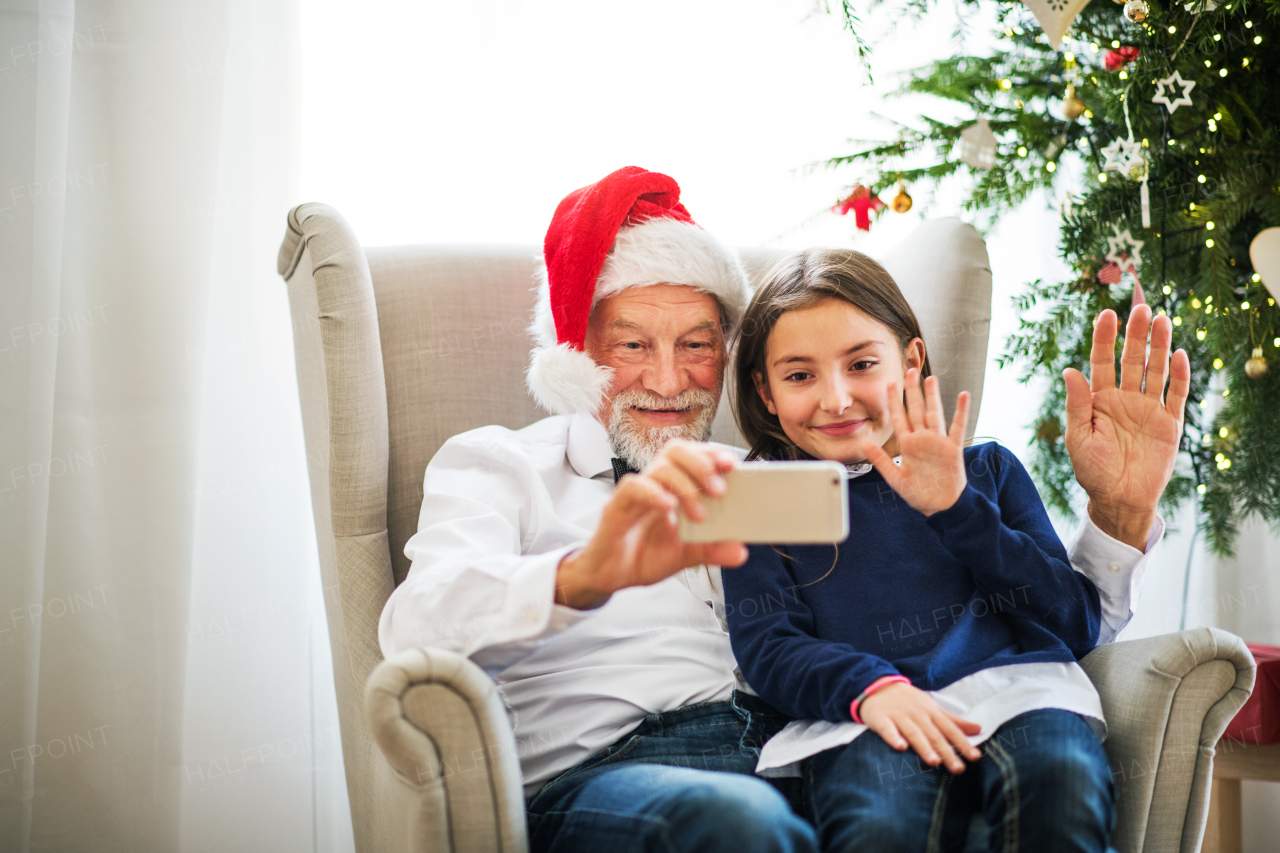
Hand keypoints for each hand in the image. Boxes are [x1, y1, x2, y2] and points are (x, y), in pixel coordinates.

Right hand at [554, 440, 747, 608]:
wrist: (611, 576)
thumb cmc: (642, 555)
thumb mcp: (686, 555)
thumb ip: (712, 550)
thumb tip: (741, 551)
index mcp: (673, 488)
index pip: (693, 456)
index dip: (712, 455)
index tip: (733, 465)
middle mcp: (655, 484)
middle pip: (676, 451)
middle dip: (702, 464)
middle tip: (719, 490)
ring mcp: (636, 494)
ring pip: (659, 467)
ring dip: (685, 485)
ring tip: (699, 513)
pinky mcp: (617, 507)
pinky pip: (633, 488)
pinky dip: (654, 494)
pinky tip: (669, 507)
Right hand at [859, 682, 981, 773]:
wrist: (878, 685)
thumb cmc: (910, 701)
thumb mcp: (933, 707)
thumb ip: (954, 721)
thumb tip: (979, 729)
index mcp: (932, 712)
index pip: (950, 729)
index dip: (962, 743)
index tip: (975, 757)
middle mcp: (918, 715)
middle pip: (934, 735)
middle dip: (947, 751)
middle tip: (958, 769)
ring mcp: (899, 716)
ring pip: (914, 733)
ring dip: (924, 747)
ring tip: (934, 761)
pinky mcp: (881, 719)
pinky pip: (888, 729)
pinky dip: (893, 737)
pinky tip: (900, 747)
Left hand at [860, 369, 970, 515]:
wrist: (941, 507)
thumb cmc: (919, 494)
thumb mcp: (895, 478)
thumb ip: (880, 460)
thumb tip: (864, 443)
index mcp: (908, 445)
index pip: (899, 418)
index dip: (895, 401)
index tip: (890, 384)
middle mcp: (922, 439)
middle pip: (916, 410)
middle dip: (912, 391)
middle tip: (909, 371)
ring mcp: (938, 442)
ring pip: (935, 414)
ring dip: (933, 396)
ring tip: (930, 378)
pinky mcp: (953, 449)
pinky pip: (958, 427)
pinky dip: (961, 412)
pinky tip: (963, 396)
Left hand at [1063, 306, 1189, 549]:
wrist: (1120, 500)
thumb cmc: (1092, 471)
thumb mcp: (1078, 437)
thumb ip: (1077, 404)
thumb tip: (1068, 370)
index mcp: (1099, 400)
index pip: (1101, 361)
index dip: (1104, 338)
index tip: (1106, 314)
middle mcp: (1124, 399)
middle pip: (1131, 359)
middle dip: (1135, 335)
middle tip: (1140, 308)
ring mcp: (1148, 409)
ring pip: (1155, 370)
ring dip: (1158, 346)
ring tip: (1161, 320)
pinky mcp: (1169, 423)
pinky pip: (1175, 394)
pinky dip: (1178, 375)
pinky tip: (1178, 354)